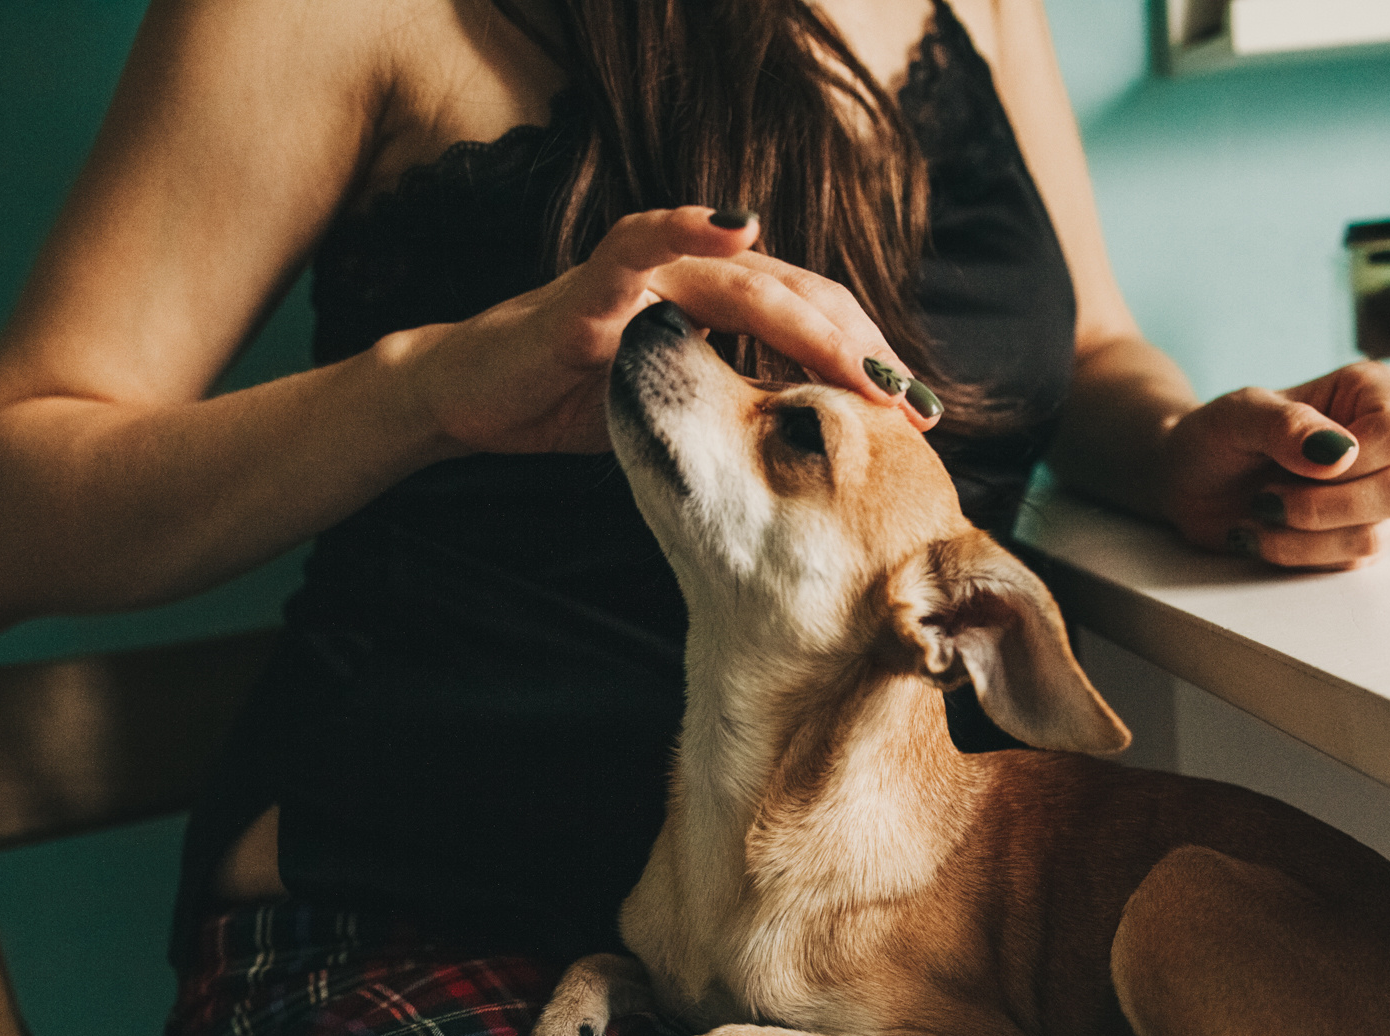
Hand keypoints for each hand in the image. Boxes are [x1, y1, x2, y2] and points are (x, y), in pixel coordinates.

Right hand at [400, 206, 938, 456]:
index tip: (919, 420)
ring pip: (746, 281)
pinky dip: (688, 227)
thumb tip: (816, 456)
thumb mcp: (676, 417)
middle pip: (801, 299)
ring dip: (811, 323)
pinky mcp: (591, 284)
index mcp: (719, 309)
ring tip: (863, 366)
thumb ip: (737, 414)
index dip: (867, 363)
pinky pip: (641, 243)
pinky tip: (736, 225)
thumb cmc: (567, 403)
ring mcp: (646, 275)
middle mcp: (693, 279)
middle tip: (912, 407)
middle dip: (862, 353)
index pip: (812, 325)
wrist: (469, 398)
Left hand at [1154, 362, 1389, 569]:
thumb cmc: (1217, 436)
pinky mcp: (1359, 536)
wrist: (1190, 481)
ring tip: (1260, 510)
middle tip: (1268, 495)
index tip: (1294, 463)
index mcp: (1373, 392)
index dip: (1350, 460)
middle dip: (1322, 505)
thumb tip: (1340, 455)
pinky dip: (1296, 553)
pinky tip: (1264, 533)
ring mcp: (1379, 494)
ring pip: (1374, 535)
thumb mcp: (1238, 415)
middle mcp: (1389, 444)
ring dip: (1302, 534)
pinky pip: (1348, 562)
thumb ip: (1286, 425)